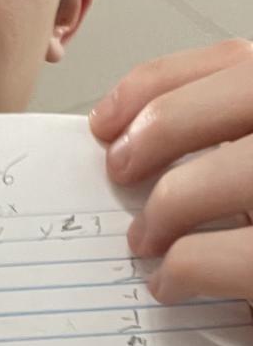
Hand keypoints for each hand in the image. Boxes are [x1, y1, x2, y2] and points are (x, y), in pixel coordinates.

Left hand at [88, 39, 252, 305]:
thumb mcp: (244, 175)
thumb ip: (222, 150)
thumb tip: (130, 142)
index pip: (239, 61)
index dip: (161, 82)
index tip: (106, 121)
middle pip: (248, 89)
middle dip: (163, 125)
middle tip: (119, 171)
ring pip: (240, 170)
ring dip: (171, 203)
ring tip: (144, 240)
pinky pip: (239, 255)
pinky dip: (187, 266)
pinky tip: (171, 284)